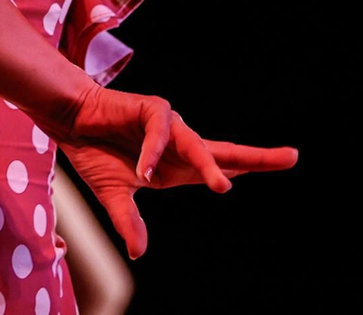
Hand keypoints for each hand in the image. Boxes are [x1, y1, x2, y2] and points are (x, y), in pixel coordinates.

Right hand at [52, 83, 299, 259]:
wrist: (71, 122)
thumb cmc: (96, 153)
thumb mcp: (115, 195)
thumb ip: (129, 221)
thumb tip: (138, 253)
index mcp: (177, 166)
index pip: (221, 168)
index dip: (249, 167)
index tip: (283, 162)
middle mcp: (180, 145)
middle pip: (225, 152)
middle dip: (258, 157)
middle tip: (291, 158)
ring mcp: (167, 125)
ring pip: (197, 144)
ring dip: (209, 165)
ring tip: (222, 187)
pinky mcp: (150, 109)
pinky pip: (160, 130)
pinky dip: (153, 151)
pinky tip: (143, 171)